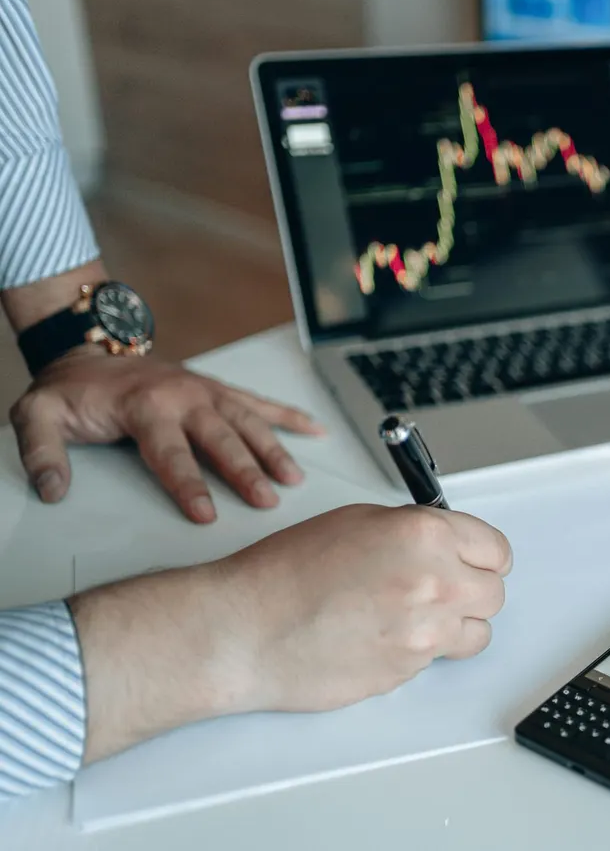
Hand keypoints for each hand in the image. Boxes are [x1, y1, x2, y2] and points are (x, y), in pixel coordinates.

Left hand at [9, 349, 324, 522]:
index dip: (189, 485)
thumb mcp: (36, 414)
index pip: (171, 453)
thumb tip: (52, 490)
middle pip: (221, 438)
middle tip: (266, 499)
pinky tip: (316, 431)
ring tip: (293, 478)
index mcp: (145, 406)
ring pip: (248, 421)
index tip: (206, 514)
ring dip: (273, 449)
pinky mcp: (218, 390)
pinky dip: (289, 415)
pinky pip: (259, 402)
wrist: (89, 351)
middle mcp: (183, 396)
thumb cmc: (70, 392)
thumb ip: (41, 451)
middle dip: (246, 470)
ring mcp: (206, 391)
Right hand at [221, 503, 512, 712]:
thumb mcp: (358, 521)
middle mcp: (436, 583)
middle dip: (474, 588)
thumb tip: (442, 544)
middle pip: (495, 594)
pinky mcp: (409, 671)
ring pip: (477, 632)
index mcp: (426, 535)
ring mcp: (425, 632)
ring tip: (415, 614)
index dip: (484, 555)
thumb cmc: (284, 574)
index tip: (478, 560)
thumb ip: (413, 531)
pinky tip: (385, 635)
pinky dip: (421, 649)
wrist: (246, 630)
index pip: (497, 550)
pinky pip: (438, 659)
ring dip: (456, 624)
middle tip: (444, 586)